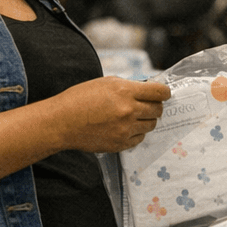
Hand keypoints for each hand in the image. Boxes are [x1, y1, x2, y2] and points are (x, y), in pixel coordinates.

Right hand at [54, 77, 170, 152]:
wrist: (62, 122)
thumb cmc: (79, 99)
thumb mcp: (105, 83)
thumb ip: (128, 86)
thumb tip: (146, 89)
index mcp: (125, 91)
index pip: (159, 92)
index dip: (164, 92)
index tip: (163, 93)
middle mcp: (128, 110)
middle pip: (158, 110)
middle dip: (155, 106)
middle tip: (148, 105)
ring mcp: (125, 129)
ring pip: (151, 125)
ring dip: (146, 120)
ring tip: (133, 116)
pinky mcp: (120, 143)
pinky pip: (140, 138)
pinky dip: (136, 133)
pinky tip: (125, 127)